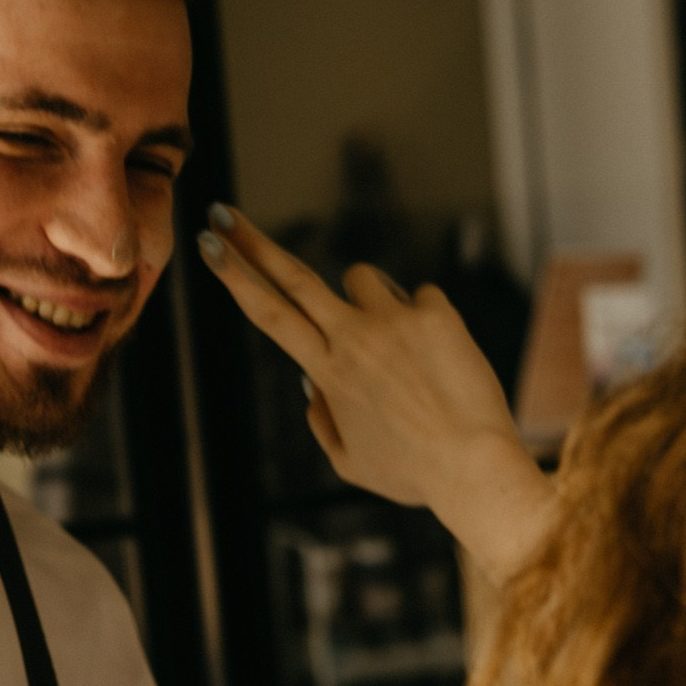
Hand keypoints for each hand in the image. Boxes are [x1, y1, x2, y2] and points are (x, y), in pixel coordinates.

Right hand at [197, 204, 555, 583]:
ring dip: (370, 299)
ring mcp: (394, 323)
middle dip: (252, 243)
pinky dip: (426, 319)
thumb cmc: (414, 473)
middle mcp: (353, 339)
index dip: (234, 274)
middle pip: (294, 277)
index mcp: (325, 372)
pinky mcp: (436, 315)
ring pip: (362, 277)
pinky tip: (441, 358)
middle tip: (224, 213)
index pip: (268, 313)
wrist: (475, 470)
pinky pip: (421, 296)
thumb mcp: (351, 462)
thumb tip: (311, 382)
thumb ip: (323, 419)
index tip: (210, 245)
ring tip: (399, 348)